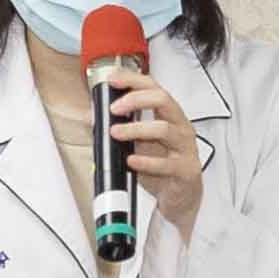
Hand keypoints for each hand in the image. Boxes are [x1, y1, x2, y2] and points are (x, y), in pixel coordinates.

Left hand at [97, 67, 203, 215]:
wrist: (180, 197)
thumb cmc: (162, 167)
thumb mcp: (138, 143)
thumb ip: (119, 128)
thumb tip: (92, 117)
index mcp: (169, 115)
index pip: (153, 87)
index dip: (132, 80)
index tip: (113, 81)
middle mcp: (179, 126)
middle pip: (162, 100)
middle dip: (135, 100)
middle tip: (114, 108)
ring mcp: (184, 147)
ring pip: (163, 129)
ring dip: (135, 129)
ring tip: (115, 133)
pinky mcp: (185, 169)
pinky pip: (166, 163)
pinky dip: (145, 161)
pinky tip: (131, 160)